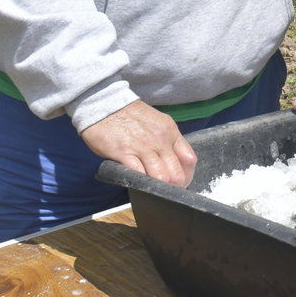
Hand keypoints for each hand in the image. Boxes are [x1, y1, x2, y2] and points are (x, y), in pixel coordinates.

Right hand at [80, 99, 196, 186]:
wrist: (106, 104)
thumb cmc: (131, 116)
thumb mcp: (158, 123)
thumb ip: (167, 141)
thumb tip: (173, 162)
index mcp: (171, 132)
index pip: (189, 160)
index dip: (187, 176)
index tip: (180, 183)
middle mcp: (161, 140)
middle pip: (177, 174)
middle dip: (173, 187)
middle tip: (165, 191)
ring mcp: (143, 147)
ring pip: (160, 178)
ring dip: (157, 188)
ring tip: (151, 189)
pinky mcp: (124, 153)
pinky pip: (138, 175)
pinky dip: (139, 182)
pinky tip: (137, 183)